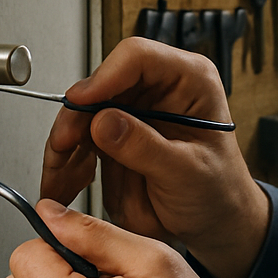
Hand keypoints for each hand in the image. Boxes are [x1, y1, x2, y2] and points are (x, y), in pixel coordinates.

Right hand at [40, 37, 268, 277]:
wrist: (215, 220)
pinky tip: (64, 181)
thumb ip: (146, 147)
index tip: (82, 102)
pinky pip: (80, 139)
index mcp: (189, 80)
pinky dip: (67, 160)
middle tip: (63, 144)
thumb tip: (103, 121)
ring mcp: (134, 111)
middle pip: (101, 84)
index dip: (105, 77)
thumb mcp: (188, 172)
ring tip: (59, 174)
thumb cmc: (218, 190)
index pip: (138, 57)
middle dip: (76, 116)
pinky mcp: (115, 134)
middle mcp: (157, 89)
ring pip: (83, 112)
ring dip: (65, 142)